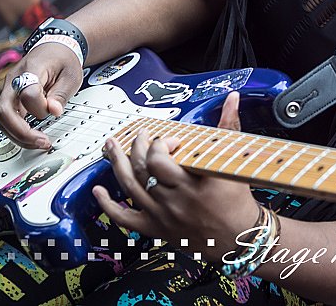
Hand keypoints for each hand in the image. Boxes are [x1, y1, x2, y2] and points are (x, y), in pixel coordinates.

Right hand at [0, 43, 82, 147]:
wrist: (54, 49)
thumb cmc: (62, 59)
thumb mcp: (71, 74)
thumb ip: (61, 93)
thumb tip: (54, 111)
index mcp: (30, 69)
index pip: (27, 92)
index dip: (40, 106)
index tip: (55, 110)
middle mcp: (14, 81)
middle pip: (4, 111)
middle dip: (21, 132)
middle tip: (42, 141)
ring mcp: (9, 91)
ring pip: (2, 120)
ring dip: (19, 136)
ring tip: (40, 142)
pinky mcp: (11, 99)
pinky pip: (8, 119)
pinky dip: (18, 132)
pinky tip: (33, 138)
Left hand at [92, 92, 259, 253]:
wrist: (237, 237)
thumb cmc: (237, 200)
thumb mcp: (234, 163)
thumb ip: (229, 127)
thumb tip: (232, 99)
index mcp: (192, 184)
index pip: (160, 159)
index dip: (161, 144)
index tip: (171, 141)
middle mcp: (174, 201)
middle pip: (142, 169)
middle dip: (138, 147)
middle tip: (141, 136)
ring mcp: (162, 216)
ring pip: (130, 187)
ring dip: (117, 164)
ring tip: (111, 146)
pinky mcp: (156, 229)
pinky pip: (125, 219)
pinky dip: (108, 205)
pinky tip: (98, 190)